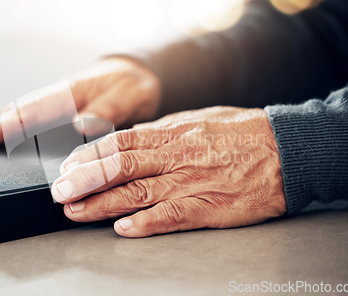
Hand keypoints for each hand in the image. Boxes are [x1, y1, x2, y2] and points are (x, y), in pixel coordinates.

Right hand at [0, 57, 161, 146]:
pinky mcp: (55, 113)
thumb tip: (80, 126)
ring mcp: (52, 106)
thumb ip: (107, 111)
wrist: (133, 76)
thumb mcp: (128, 98)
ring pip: (14, 115)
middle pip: (13, 111)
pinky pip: (25, 121)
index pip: (33, 110)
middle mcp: (55, 99)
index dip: (8, 125)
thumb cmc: (130, 87)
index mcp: (69, 94)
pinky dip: (4, 129)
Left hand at [51, 106, 286, 236]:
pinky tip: (123, 229)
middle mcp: (177, 155)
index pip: (120, 142)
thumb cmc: (241, 132)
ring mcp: (192, 181)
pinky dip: (146, 223)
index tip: (68, 166)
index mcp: (173, 133)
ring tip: (76, 211)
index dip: (89, 155)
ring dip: (103, 203)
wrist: (287, 150)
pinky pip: (173, 216)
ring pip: (138, 192)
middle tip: (59, 191)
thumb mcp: (198, 119)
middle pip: (121, 167)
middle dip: (85, 180)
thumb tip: (130, 138)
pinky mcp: (210, 206)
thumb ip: (163, 131)